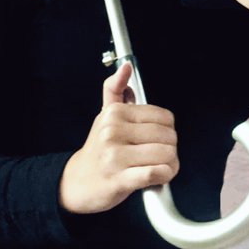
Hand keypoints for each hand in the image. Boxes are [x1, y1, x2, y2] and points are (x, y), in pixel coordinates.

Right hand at [58, 63, 178, 214]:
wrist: (78, 181)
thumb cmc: (98, 149)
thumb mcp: (105, 115)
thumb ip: (115, 89)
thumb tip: (126, 66)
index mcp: (114, 114)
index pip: (164, 117)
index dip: (168, 131)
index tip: (158, 139)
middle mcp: (113, 132)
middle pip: (168, 137)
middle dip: (170, 149)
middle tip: (159, 156)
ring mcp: (115, 156)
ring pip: (165, 155)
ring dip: (170, 165)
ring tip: (159, 167)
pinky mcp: (120, 179)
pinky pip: (155, 173)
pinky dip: (163, 176)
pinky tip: (158, 177)